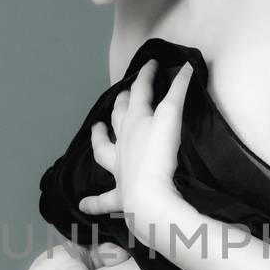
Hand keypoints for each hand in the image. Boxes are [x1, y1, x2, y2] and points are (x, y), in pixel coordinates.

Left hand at [77, 57, 192, 235]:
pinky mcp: (120, 194)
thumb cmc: (160, 156)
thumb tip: (186, 67)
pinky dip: (93, 203)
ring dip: (98, 138)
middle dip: (121, 102)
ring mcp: (118, 167)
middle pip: (118, 116)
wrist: (148, 195)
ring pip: (103, 149)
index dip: (146, 76)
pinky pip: (104, 200)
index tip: (151, 64)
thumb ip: (179, 92)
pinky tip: (83, 205)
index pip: (140, 92)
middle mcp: (122, 142)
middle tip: (123, 93)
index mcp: (135, 122)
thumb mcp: (172, 118)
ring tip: (95, 129)